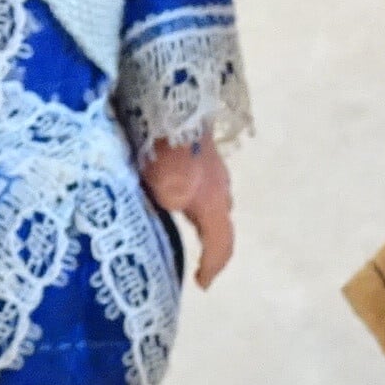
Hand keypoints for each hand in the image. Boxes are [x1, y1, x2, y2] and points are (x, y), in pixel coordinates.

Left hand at [142, 139, 234, 286]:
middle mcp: (219, 186)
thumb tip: (162, 217)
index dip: (213, 266)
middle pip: (221, 220)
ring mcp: (211, 165)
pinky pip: (202, 182)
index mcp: (213, 203)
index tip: (201, 283)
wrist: (172, 102)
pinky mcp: (199, 149)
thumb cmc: (168, 153)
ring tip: (182, 222)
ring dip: (201, 215)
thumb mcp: (166, 193)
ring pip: (212, 198)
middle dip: (211, 240)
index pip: (221, 244)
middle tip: (194, 254)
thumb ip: (169, 211)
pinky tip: (174, 190)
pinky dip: (192, 196)